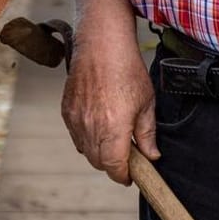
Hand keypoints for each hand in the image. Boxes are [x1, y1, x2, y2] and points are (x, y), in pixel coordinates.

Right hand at [61, 29, 156, 185]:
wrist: (101, 44)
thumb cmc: (127, 68)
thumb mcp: (146, 102)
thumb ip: (147, 134)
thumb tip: (151, 155)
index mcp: (113, 128)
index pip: (114, 167)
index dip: (123, 175)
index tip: (131, 174)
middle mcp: (91, 127)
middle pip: (98, 162)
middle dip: (112, 164)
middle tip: (125, 154)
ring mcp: (76, 119)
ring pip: (85, 150)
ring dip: (98, 151)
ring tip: (112, 136)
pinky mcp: (66, 110)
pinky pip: (75, 135)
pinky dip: (86, 137)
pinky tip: (98, 124)